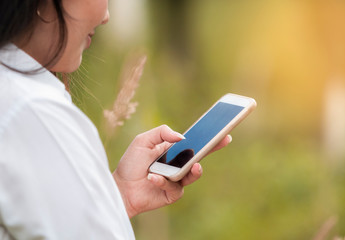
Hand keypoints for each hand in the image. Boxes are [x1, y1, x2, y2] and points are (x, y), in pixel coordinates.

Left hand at [112, 125, 231, 217]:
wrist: (120, 188)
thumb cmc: (131, 163)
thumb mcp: (143, 141)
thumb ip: (161, 133)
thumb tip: (182, 137)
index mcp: (172, 150)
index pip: (193, 142)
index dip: (207, 137)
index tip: (221, 130)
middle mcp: (177, 165)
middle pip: (199, 156)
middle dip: (212, 148)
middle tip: (222, 140)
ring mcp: (176, 180)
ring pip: (193, 174)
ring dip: (194, 170)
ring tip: (194, 165)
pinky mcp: (172, 194)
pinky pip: (175, 188)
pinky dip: (164, 181)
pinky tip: (152, 177)